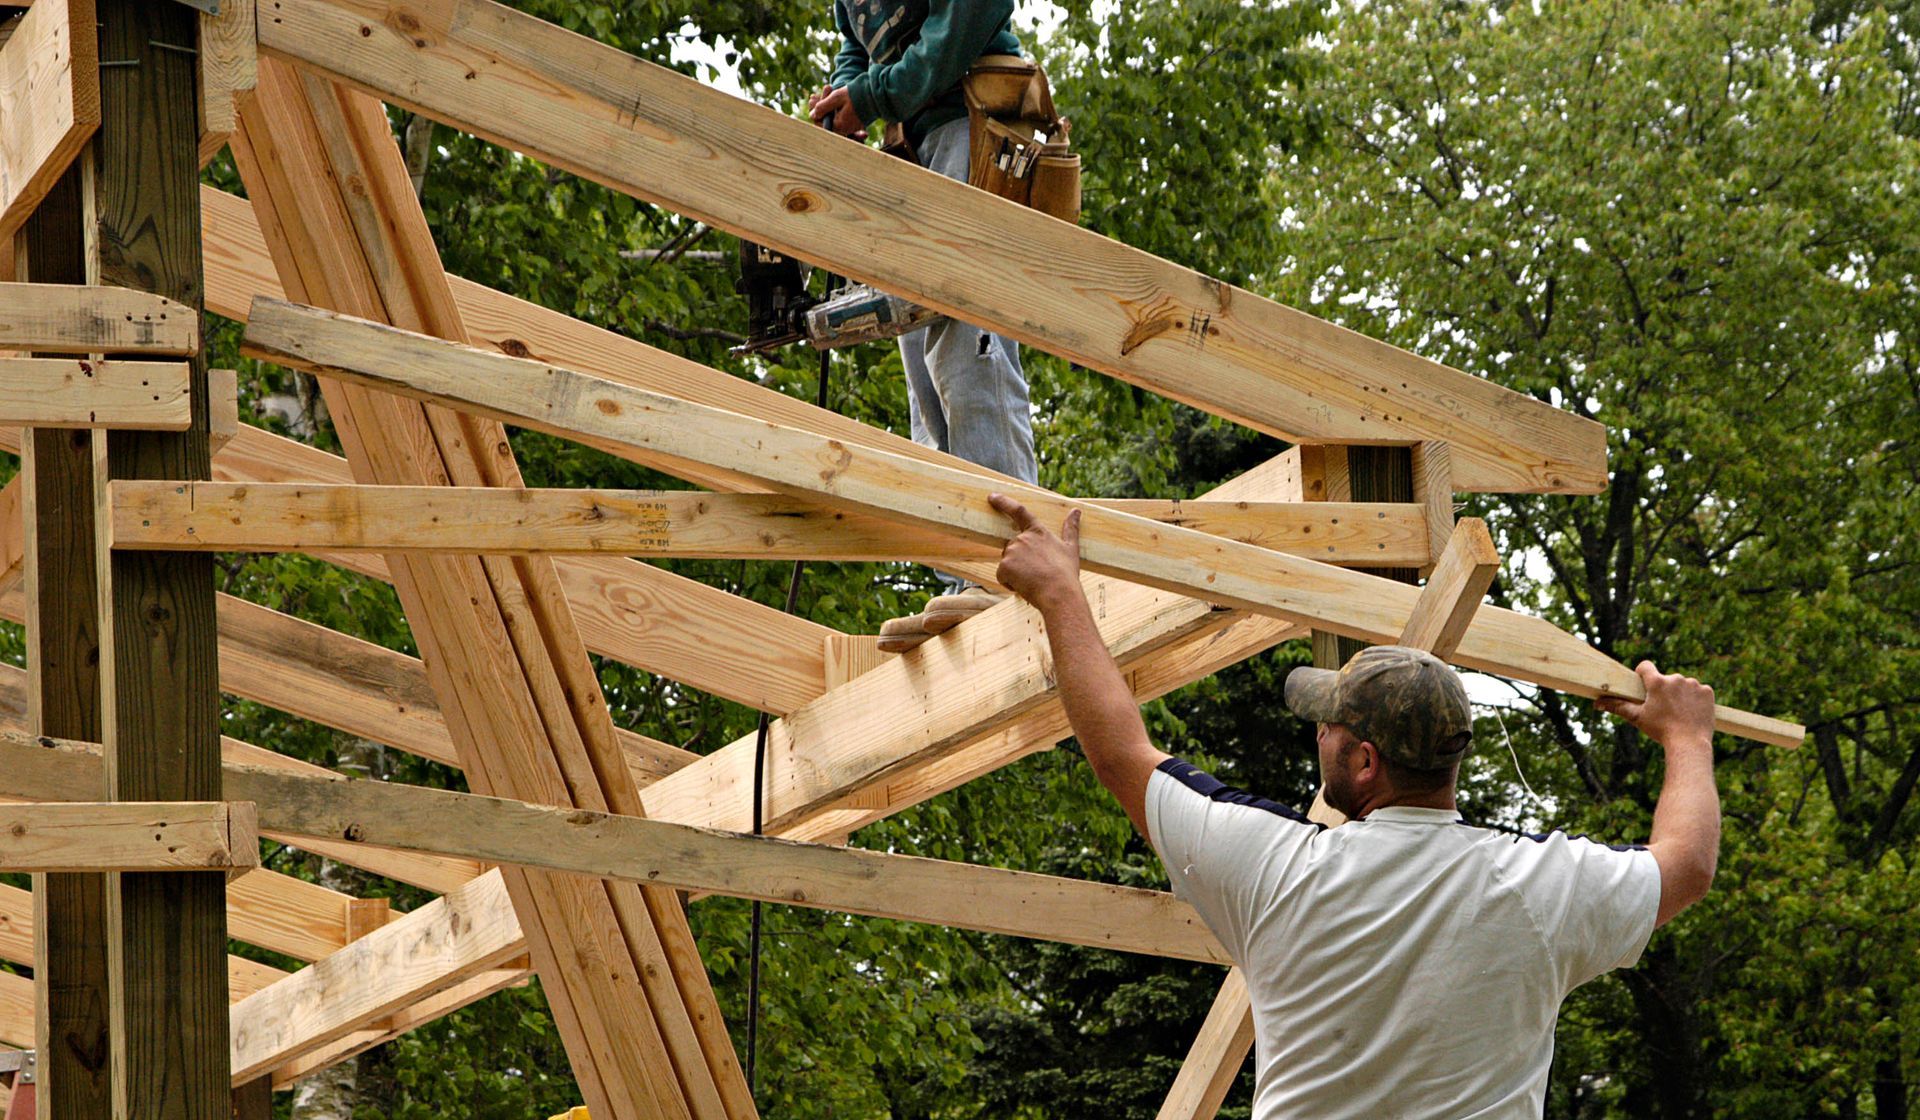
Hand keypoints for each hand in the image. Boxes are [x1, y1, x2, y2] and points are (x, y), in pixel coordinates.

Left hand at [808, 85, 867, 139]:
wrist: (876, 94)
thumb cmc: (856, 94)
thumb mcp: (836, 98)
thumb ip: (822, 107)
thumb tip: (812, 115)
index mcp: (839, 125)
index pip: (820, 122)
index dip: (815, 111)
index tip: (812, 98)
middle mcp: (845, 129)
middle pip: (827, 119)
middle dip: (821, 105)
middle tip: (816, 94)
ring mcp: (851, 127)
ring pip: (834, 116)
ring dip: (828, 104)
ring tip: (827, 89)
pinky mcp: (856, 122)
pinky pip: (841, 116)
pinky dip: (836, 107)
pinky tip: (833, 95)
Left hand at [989, 494, 1082, 611]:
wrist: (1059, 594)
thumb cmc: (1066, 573)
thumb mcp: (1071, 548)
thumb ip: (1071, 528)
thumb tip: (1076, 511)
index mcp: (1038, 531)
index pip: (1018, 511)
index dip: (1004, 502)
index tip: (992, 496)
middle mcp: (1022, 538)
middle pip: (1011, 547)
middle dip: (1019, 560)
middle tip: (1036, 573)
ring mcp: (1011, 552)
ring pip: (1007, 563)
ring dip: (1016, 572)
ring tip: (1033, 580)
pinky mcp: (1004, 566)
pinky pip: (1002, 576)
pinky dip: (1010, 583)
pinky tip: (1025, 586)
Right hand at [1597, 661, 1715, 749]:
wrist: (1690, 743)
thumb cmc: (1661, 730)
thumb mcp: (1637, 718)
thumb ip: (1618, 706)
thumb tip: (1597, 703)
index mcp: (1657, 682)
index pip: (1645, 666)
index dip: (1643, 675)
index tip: (1644, 685)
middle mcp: (1675, 678)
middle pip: (1666, 679)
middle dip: (1664, 690)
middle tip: (1664, 708)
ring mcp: (1693, 684)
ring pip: (1683, 685)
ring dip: (1681, 694)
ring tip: (1679, 713)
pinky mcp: (1707, 692)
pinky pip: (1699, 691)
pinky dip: (1696, 699)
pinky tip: (1692, 712)